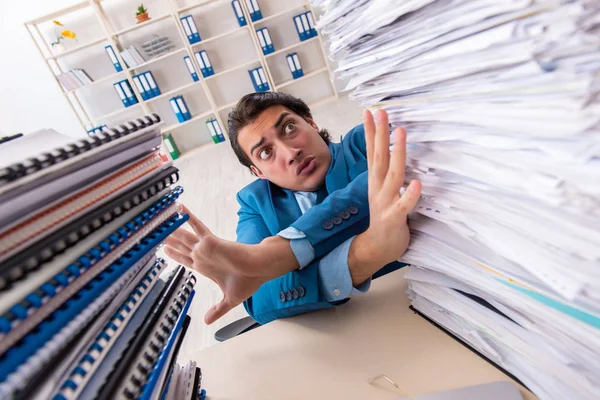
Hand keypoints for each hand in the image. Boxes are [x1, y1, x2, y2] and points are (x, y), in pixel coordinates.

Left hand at [165, 205, 296, 323]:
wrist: (259, 270)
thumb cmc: (249, 280)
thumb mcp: (229, 300)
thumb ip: (217, 309)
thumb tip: (208, 321)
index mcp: (205, 267)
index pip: (185, 259)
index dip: (174, 255)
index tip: (164, 249)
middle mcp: (203, 255)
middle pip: (181, 245)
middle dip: (168, 239)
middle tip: (153, 231)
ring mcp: (205, 248)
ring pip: (184, 235)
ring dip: (172, 228)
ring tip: (158, 219)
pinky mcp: (211, 241)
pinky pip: (197, 226)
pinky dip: (188, 217)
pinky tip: (180, 208)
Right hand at [349, 109, 421, 283]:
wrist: (376, 248)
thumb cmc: (384, 216)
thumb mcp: (382, 190)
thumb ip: (386, 171)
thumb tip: (390, 150)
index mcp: (375, 181)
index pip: (372, 152)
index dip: (371, 132)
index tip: (370, 111)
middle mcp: (378, 188)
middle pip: (379, 158)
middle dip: (380, 134)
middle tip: (382, 112)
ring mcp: (385, 203)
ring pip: (392, 175)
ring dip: (397, 153)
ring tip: (400, 133)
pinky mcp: (394, 219)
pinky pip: (403, 206)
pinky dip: (409, 195)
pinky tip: (417, 183)